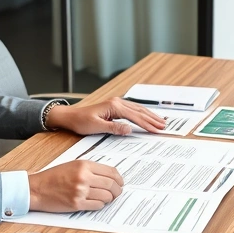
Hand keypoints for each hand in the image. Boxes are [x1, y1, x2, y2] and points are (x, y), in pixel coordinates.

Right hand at [28, 160, 123, 211]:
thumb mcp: (73, 165)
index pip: (111, 171)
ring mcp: (80, 191)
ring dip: (109, 199)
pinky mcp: (77, 204)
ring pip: (106, 197)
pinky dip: (99, 205)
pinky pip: (97, 206)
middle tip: (117, 193)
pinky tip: (96, 203)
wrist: (37, 189)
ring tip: (106, 198)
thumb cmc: (53, 177)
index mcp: (84, 165)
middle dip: (117, 190)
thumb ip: (90, 168)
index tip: (120, 183)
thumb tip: (109, 176)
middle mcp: (84, 177)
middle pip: (111, 185)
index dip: (119, 179)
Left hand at [46, 96, 166, 134]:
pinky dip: (142, 114)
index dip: (147, 123)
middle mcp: (117, 102)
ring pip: (137, 109)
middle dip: (152, 119)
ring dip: (149, 116)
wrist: (70, 116)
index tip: (156, 129)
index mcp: (114, 106)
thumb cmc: (81, 121)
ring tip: (160, 121)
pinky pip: (132, 110)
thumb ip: (114, 128)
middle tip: (163, 126)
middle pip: (139, 111)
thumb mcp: (96, 127)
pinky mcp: (115, 107)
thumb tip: (129, 129)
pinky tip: (147, 117)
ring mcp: (116, 104)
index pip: (135, 116)